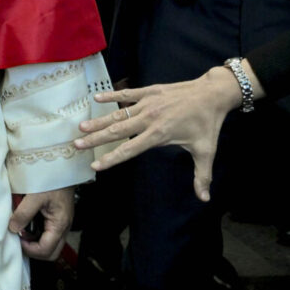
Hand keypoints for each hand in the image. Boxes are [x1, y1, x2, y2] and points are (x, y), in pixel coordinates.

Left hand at [9, 187, 73, 260]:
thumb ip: (23, 213)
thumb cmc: (52, 180)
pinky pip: (49, 235)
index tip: (18, 239)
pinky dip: (37, 234)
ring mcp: (62, 225)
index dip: (30, 249)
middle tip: (21, 240)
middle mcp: (64, 228)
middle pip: (51, 253)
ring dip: (35, 243)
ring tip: (23, 230)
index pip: (46, 250)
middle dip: (34, 251)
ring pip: (50, 245)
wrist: (63, 167)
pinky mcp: (58, 219)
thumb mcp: (35, 195)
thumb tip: (13, 228)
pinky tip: (28, 224)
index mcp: (60, 224)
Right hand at [75, 64, 252, 199]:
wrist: (212, 93)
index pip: (130, 149)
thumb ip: (203, 175)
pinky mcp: (149, 91)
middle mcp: (149, 118)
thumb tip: (204, 199)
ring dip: (99, 120)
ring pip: (118, 113)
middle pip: (117, 130)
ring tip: (81, 126)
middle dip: (96, 139)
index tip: (95, 165)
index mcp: (159, 134)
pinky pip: (127, 94)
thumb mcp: (206, 151)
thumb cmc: (207, 123)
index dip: (112, 158)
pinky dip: (111, 95)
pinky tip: (96, 98)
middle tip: (77, 144)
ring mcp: (148, 103)